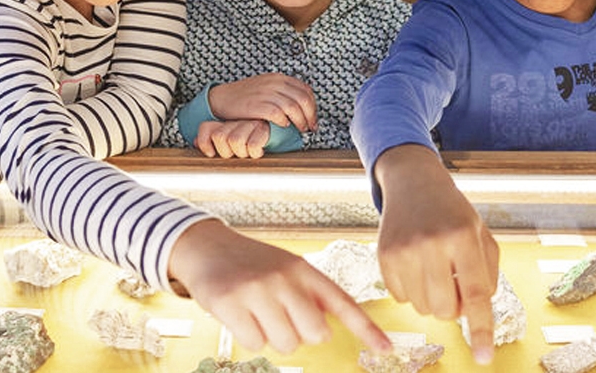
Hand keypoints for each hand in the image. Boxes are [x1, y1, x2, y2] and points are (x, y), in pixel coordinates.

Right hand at [169, 219, 390, 355]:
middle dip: (301, 334)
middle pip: (315, 334)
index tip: (387, 348)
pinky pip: (255, 344)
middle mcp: (286, 278)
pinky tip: (241, 315)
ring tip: (259, 313)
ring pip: (285, 343)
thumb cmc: (254, 264)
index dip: (367, 329)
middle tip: (283, 318)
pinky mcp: (231, 303)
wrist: (208, 246)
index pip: (343, 303)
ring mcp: (258, 290)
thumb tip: (327, 332)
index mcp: (305, 270)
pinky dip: (250, 337)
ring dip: (273, 337)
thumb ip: (310, 295)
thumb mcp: (288, 268)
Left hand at [194, 120, 271, 158]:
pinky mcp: (265, 129)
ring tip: (247, 152)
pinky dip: (254, 152)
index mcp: (227, 122)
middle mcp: (237, 121)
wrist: (280, 132)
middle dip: (226, 151)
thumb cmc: (252, 139)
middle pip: (219, 137)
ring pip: (235, 141)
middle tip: (236, 153)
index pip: (206, 128)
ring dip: (241, 152)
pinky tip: (259, 151)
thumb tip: (194, 142)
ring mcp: (251, 123)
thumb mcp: (230, 138)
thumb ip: (211, 139)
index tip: (211, 153)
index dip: (204, 143)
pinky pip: (252, 145)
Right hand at [208, 74, 316, 132]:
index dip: (313, 107)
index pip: (306, 91)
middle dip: (310, 116)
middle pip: (303, 100)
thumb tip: (302, 106)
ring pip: (294, 108)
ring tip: (300, 130)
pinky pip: (278, 114)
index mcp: (279, 78)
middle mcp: (275, 83)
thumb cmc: (245, 96)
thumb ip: (283, 92)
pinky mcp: (257, 105)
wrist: (222, 98)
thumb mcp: (267, 87)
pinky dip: (285, 122)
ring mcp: (266, 93)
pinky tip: (284, 126)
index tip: (313, 118)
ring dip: (300, 121)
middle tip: (310, 127)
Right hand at [373, 145, 498, 363]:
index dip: (481, 330)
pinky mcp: (384, 256)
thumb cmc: (453, 212)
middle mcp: (432, 243)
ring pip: (423, 308)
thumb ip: (486, 274)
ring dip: (433, 297)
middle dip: (454, 306)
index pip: (475, 294)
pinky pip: (401, 299)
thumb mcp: (480, 233)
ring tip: (434, 266)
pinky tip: (414, 263)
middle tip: (454, 280)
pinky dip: (411, 289)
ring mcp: (404, 251)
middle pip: (446, 310)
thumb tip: (472, 313)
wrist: (413, 182)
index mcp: (462, 236)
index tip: (483, 358)